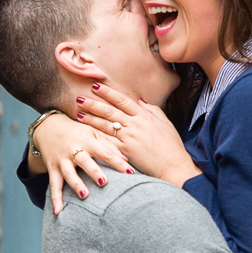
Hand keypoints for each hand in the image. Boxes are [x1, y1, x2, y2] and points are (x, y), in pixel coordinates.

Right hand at [32, 112, 132, 213]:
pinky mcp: (52, 168)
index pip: (105, 152)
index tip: (130, 173)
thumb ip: (109, 145)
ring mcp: (62, 160)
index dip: (118, 163)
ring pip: (68, 173)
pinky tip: (57, 212)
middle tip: (104, 182)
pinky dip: (55, 199)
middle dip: (94, 172)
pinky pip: (53, 184)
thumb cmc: (78, 131)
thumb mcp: (93, 133)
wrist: (49, 127)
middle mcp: (74, 149)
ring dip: (76, 184)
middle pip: (85, 161)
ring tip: (84, 195)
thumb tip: (126, 159)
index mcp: (88, 140)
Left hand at [74, 83, 201, 186]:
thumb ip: (153, 110)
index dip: (108, 93)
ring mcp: (129, 138)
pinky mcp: (124, 151)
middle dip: (94, 103)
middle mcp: (135, 125)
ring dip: (91, 118)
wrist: (173, 166)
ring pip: (105, 125)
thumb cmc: (171, 146)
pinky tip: (86, 133)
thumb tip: (141, 101)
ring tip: (78, 113)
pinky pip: (107, 142)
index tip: (96, 86)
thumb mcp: (165, 123)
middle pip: (110, 111)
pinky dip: (96, 137)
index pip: (123, 100)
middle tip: (79, 98)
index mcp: (144, 116)